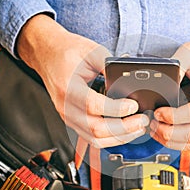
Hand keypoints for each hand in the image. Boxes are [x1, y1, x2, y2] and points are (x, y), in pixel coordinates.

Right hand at [17, 15, 148, 147]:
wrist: (48, 55)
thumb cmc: (67, 51)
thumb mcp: (91, 51)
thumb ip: (110, 65)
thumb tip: (130, 80)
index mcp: (68, 87)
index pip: (93, 105)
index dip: (116, 109)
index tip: (134, 105)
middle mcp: (66, 106)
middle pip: (96, 128)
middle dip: (124, 128)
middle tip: (142, 120)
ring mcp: (68, 117)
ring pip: (95, 139)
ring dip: (120, 137)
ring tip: (138, 128)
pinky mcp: (72, 121)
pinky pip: (92, 138)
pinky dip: (111, 139)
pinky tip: (124, 132)